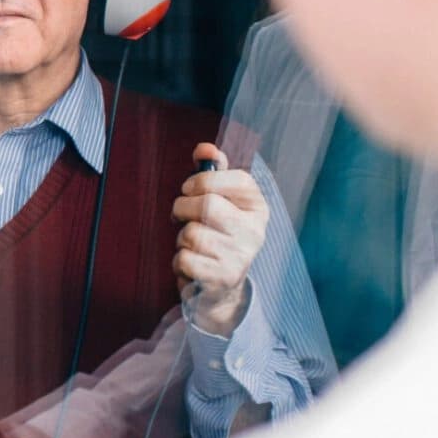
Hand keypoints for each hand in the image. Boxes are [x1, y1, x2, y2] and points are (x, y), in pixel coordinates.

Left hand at [172, 142, 267, 334]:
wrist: (220, 289)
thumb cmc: (215, 235)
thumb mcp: (219, 201)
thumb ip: (212, 172)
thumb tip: (205, 148)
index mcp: (257, 207)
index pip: (237, 179)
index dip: (203, 180)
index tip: (189, 188)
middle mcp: (255, 231)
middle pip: (208, 205)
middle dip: (183, 208)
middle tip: (181, 216)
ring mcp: (241, 256)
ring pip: (192, 234)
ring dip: (181, 239)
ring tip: (192, 246)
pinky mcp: (223, 278)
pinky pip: (185, 259)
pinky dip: (179, 262)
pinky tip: (192, 265)